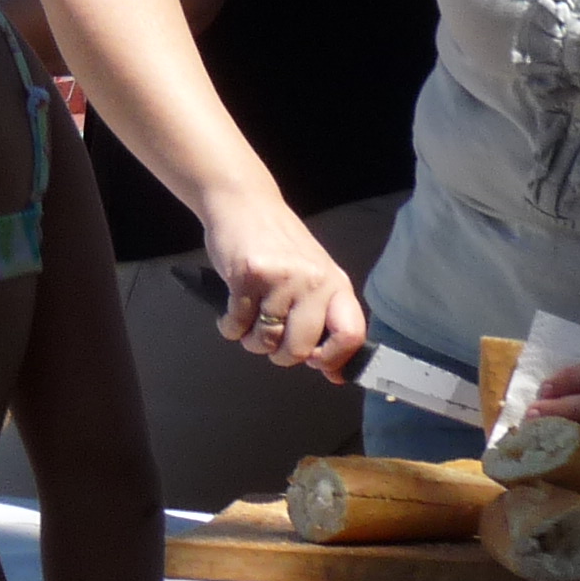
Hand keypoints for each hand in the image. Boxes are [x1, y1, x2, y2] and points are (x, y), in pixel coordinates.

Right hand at [198, 187, 364, 374]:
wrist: (246, 205)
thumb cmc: (280, 247)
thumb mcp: (313, 278)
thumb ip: (324, 321)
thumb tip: (335, 375)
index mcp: (337, 285)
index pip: (351, 335)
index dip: (332, 360)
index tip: (314, 362)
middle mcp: (315, 282)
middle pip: (299, 350)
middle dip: (279, 355)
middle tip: (270, 338)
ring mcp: (283, 278)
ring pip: (263, 341)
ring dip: (250, 338)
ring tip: (250, 316)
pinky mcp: (248, 276)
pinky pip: (235, 326)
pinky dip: (229, 326)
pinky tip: (232, 309)